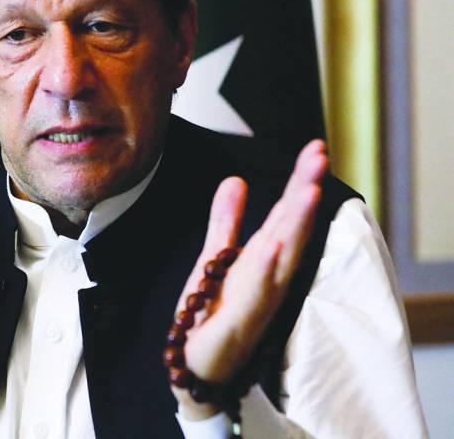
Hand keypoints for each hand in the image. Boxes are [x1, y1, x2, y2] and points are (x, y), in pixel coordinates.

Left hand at [172, 140, 328, 418]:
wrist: (194, 366)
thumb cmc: (211, 313)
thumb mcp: (215, 257)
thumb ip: (226, 221)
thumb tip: (236, 178)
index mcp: (262, 259)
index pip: (284, 214)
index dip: (299, 181)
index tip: (315, 148)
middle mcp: (268, 277)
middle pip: (290, 229)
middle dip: (304, 192)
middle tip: (319, 156)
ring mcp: (257, 300)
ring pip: (282, 258)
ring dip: (295, 225)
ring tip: (307, 191)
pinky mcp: (239, 323)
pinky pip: (255, 294)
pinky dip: (265, 269)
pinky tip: (272, 244)